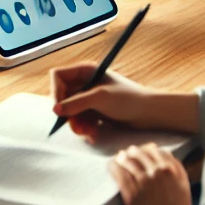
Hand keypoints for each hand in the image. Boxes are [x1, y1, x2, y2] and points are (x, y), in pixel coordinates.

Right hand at [51, 66, 166, 137]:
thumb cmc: (128, 99)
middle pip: (62, 96)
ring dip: (76, 124)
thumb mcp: (100, 98)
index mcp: (86, 71)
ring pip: (70, 111)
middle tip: (76, 127)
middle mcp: (85, 83)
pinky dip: (84, 128)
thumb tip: (55, 110)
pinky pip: (80, 120)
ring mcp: (90, 98)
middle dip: (68, 113)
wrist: (150, 114)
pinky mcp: (95, 112)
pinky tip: (93, 134)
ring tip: (87, 133)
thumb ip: (77, 103)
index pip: (58, 76)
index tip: (60, 109)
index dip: (56, 91)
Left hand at [113, 144, 194, 204]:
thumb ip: (176, 172)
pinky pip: (118, 172)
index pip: (157, 151)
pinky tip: (111, 165)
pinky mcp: (131, 191)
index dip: (149, 150)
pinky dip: (113, 166)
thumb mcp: (183, 190)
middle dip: (135, 152)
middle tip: (130, 154)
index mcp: (172, 171)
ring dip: (123, 157)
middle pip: (141, 153)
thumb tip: (164, 156)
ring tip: (119, 158)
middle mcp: (158, 172)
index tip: (145, 151)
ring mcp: (144, 181)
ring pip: (129, 159)